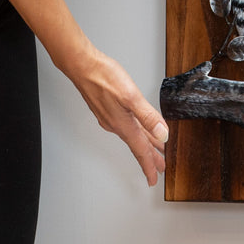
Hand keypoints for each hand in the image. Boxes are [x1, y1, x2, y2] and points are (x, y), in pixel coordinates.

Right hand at [64, 43, 168, 186]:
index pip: (140, 150)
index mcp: (123, 124)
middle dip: (149, 157)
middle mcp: (115, 124)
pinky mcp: (105, 108)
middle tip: (159, 167)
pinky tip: (137, 126)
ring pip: (131, 135)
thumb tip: (162, 134)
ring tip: (154, 149)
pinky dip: (135, 130)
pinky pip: (124, 125)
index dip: (149, 165)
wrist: (82, 65)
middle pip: (136, 145)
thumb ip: (147, 116)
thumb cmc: (103, 77)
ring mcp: (109, 117)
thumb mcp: (130, 95)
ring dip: (143, 143)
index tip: (154, 178)